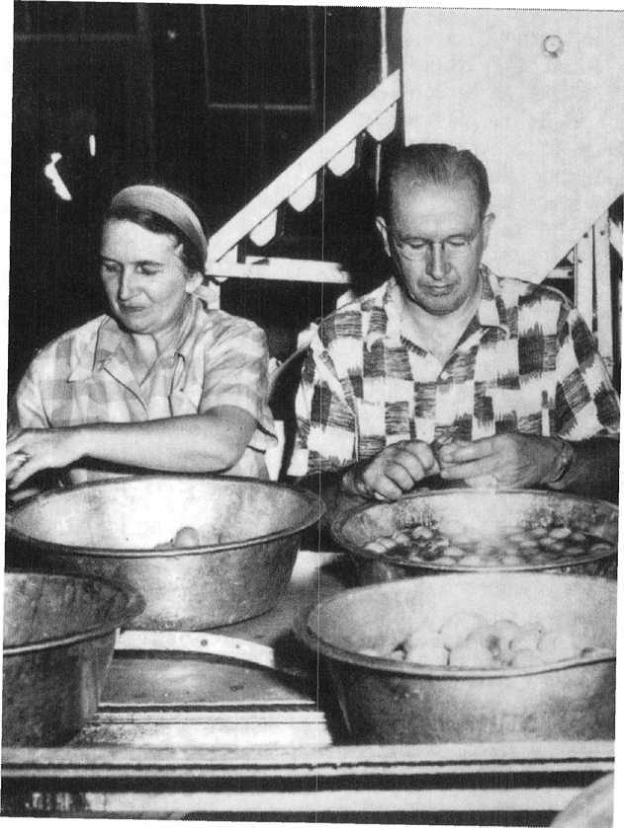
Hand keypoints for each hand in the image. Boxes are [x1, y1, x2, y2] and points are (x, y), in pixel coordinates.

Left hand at [6, 427, 85, 491]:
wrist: (78, 439)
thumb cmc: (57, 443)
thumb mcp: (35, 443)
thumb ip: (20, 452)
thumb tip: (8, 467)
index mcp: (20, 434)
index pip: (1, 448)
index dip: (0, 462)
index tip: (1, 470)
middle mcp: (23, 438)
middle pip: (2, 455)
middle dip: (1, 468)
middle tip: (0, 480)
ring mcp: (32, 447)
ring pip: (9, 464)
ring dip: (4, 476)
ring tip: (2, 485)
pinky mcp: (41, 457)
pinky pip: (23, 471)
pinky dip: (16, 480)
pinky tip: (13, 486)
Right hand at [341, 440, 438, 500]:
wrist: (362, 477)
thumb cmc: (393, 473)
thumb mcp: (410, 465)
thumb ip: (429, 465)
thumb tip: (449, 466)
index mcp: (404, 446)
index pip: (421, 447)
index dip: (428, 462)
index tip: (426, 471)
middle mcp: (391, 451)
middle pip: (411, 462)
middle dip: (416, 476)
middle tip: (413, 481)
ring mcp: (379, 462)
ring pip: (401, 475)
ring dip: (405, 486)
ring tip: (402, 488)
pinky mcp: (370, 476)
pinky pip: (389, 488)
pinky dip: (394, 495)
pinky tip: (392, 493)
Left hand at [437, 434, 562, 488]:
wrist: (548, 459)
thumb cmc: (523, 445)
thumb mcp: (503, 437)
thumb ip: (480, 443)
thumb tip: (456, 445)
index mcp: (505, 443)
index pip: (478, 449)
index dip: (460, 454)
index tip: (447, 456)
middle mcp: (508, 460)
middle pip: (477, 468)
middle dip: (457, 471)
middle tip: (444, 472)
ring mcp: (510, 476)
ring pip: (481, 481)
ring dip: (465, 479)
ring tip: (455, 475)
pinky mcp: (512, 488)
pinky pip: (489, 489)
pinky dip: (478, 486)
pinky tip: (471, 482)